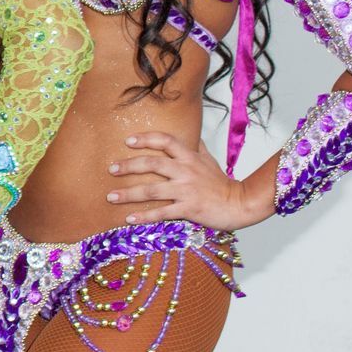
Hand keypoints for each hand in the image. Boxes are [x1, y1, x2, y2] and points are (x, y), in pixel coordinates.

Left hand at [108, 131, 269, 230]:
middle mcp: (186, 171)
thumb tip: (188, 132)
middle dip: (128, 166)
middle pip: (152, 163)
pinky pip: (162, 212)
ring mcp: (187, 190)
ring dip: (128, 194)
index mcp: (190, 157)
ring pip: (152, 190)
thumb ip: (195, 146)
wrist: (240, 204)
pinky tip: (129, 219)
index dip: (146, 138)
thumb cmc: (221, 183)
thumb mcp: (209, 160)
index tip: (128, 141)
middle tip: (111, 169)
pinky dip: (144, 216)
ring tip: (110, 196)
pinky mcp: (189, 209)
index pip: (166, 141)